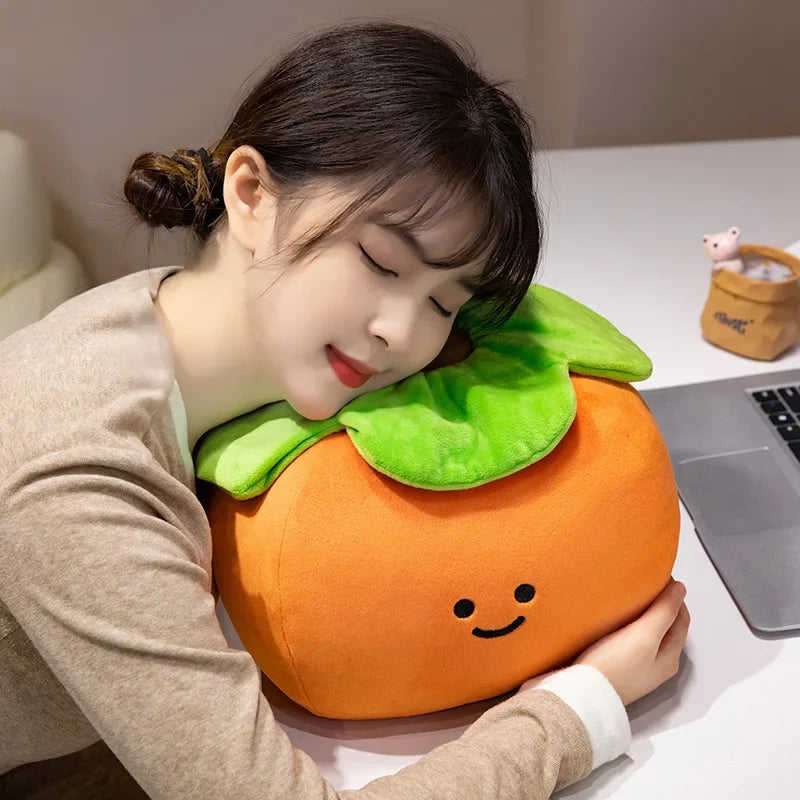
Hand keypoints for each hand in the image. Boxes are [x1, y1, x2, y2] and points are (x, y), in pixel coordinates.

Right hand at [575, 579, 689, 705]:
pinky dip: (626, 625)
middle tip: (642, 583)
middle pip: (665, 627)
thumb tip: (681, 588)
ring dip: (641, 614)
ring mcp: (636, 667)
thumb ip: (664, 611)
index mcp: (670, 657)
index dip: (673, 596)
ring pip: (647, 633)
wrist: (580, 694)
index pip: (681, 619)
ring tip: (627, 596)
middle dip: (658, 604)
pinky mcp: (617, 667)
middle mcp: (657, 664)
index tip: (657, 575)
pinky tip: (612, 618)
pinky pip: (628, 640)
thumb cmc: (614, 665)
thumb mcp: (644, 635)